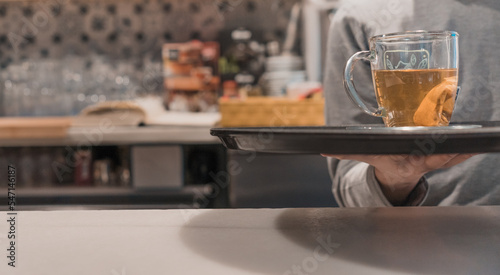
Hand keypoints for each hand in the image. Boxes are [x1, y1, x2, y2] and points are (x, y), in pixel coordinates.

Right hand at [322, 153, 476, 204]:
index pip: (420, 159)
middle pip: (444, 157)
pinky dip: (468, 148)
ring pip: (455, 154)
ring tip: (479, 141)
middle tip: (466, 145)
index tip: (436, 154)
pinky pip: (458, 151)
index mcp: (408, 163)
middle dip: (455, 153)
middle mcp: (425, 162)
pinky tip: (480, 141)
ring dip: (466, 149)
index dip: (432, 156)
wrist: (398, 172)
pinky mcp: (443, 154)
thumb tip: (324, 149)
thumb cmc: (387, 161)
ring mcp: (436, 159)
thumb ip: (347, 152)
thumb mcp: (368, 156)